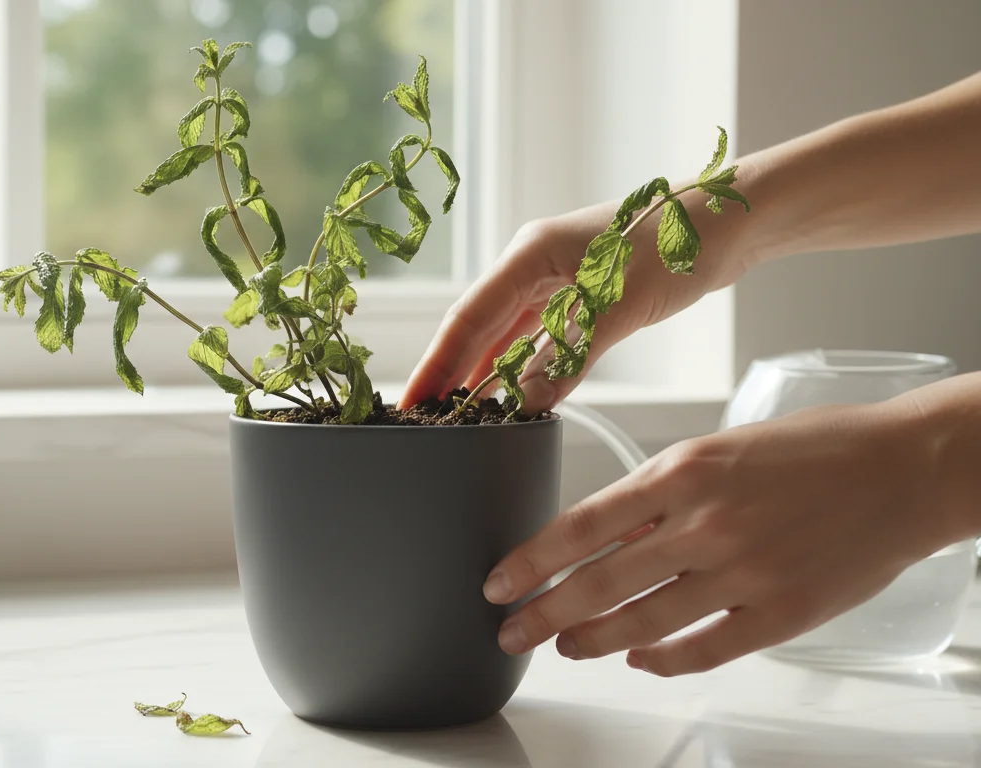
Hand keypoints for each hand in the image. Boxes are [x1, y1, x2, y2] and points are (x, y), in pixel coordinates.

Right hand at [400, 197, 749, 410]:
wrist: (733, 219)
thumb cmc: (678, 240)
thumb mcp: (618, 305)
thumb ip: (570, 358)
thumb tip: (528, 405)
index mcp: (530, 254)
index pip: (469, 318)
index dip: (437, 363)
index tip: (412, 400)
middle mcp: (535, 265)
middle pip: (479, 327)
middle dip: (451, 372)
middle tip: (425, 416)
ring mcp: (558, 279)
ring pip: (508, 336)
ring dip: (486, 373)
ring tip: (459, 414)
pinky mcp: (584, 294)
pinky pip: (540, 338)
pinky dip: (525, 367)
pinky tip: (512, 395)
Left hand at [482, 400, 956, 675]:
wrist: (904, 468)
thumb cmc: (813, 449)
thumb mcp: (718, 450)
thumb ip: (659, 496)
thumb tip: (602, 538)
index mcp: (683, 472)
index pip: (580, 526)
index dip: (530, 561)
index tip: (498, 582)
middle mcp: (705, 524)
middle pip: (599, 583)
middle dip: (543, 613)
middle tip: (512, 630)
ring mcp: (743, 574)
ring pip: (643, 623)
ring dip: (593, 640)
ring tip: (566, 646)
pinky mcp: (780, 614)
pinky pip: (703, 649)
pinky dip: (662, 659)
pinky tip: (640, 659)